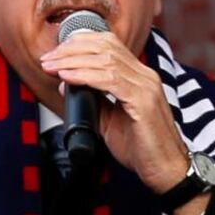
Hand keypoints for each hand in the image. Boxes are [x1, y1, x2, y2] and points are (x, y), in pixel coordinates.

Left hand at [40, 32, 208, 214]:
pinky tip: (68, 77)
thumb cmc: (141, 148)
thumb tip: (67, 81)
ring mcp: (146, 86)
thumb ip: (92, 98)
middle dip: (71, 49)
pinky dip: (85, 76)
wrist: (165, 171)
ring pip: (106, 59)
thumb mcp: (109, 119)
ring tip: (52, 67)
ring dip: (73, 61)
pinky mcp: (144, 102)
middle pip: (105, 46)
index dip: (78, 44)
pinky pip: (111, 80)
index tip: (55, 54)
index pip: (108, 44)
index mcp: (138, 76)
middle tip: (48, 59)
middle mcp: (144, 76)